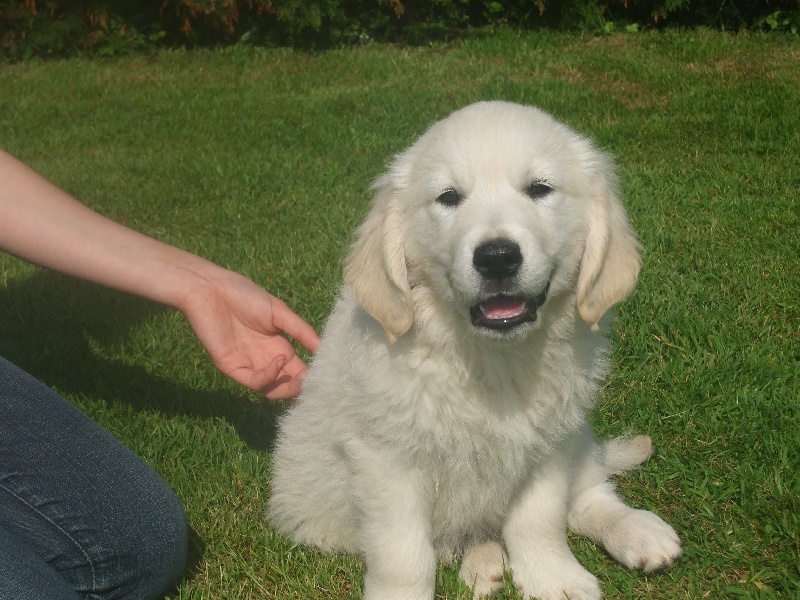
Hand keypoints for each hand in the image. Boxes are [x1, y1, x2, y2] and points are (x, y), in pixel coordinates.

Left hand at [180, 268, 319, 398]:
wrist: (210, 289)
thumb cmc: (244, 295)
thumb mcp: (279, 312)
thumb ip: (301, 330)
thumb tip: (323, 348)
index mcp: (278, 347)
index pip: (298, 371)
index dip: (311, 376)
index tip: (327, 376)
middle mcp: (264, 360)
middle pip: (286, 386)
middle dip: (301, 388)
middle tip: (314, 382)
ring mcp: (248, 365)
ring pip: (271, 390)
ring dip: (287, 388)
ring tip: (300, 377)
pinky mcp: (232, 367)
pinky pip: (254, 381)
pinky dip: (269, 376)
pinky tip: (278, 361)